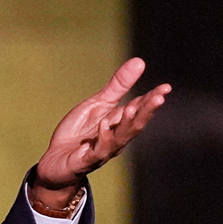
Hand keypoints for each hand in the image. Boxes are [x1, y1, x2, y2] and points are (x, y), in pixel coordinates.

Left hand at [30, 57, 170, 211]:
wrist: (56, 162)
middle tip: (159, 98)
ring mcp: (102, 151)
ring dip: (127, 124)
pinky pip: (97, 151)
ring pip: (120, 138)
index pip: (139, 110)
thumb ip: (118, 86)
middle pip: (135, 125)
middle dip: (147, 111)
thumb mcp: (97, 105)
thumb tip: (140, 61)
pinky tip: (105, 125)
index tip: (166, 88)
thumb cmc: (79, 134)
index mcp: (119, 124)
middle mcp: (116, 139)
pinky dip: (103, 138)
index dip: (152, 99)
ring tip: (132, 108)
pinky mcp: (85, 161)